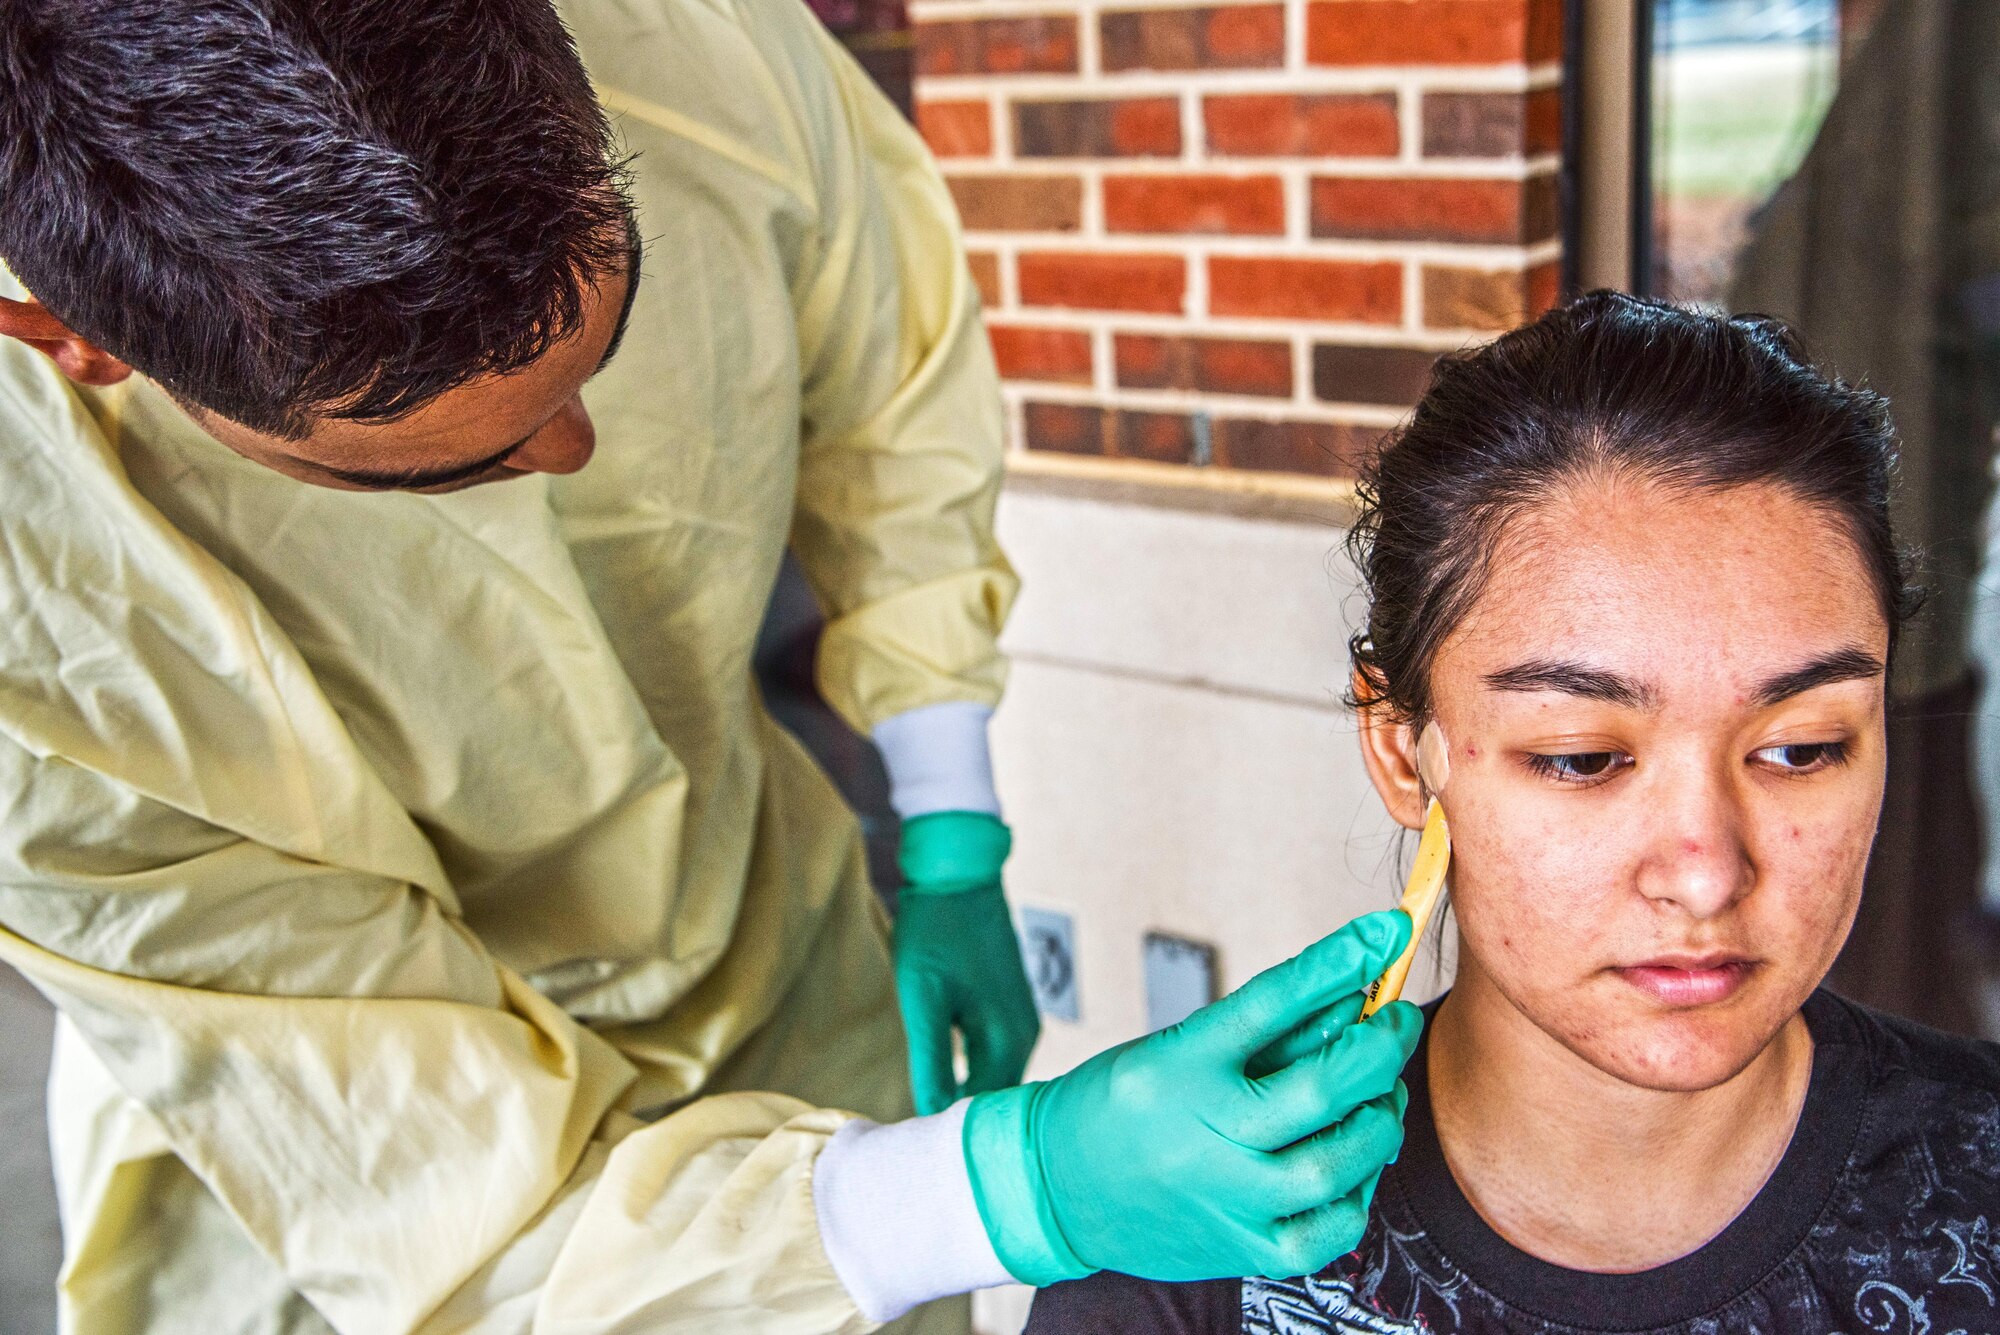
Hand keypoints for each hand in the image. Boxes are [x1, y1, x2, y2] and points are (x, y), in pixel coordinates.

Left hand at [893, 812, 1040, 1114]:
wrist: (959, 872)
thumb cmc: (937, 931)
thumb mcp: (924, 998)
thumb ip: (931, 1059)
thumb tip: (930, 1113)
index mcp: (1008, 1038)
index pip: (985, 1108)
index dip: (951, 1130)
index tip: (918, 1149)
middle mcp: (1025, 1034)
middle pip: (994, 1096)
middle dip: (961, 1117)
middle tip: (918, 1142)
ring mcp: (1021, 1019)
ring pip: (994, 1076)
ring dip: (965, 1094)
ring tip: (926, 1114)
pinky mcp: (1010, 1005)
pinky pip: (993, 1054)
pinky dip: (971, 1070)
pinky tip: (945, 1078)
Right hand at [961, 910, 1420, 1284]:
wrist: (1052, 1187)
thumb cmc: (1121, 1105)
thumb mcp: (1175, 1049)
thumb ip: (1264, 1034)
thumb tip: (1350, 995)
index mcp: (1177, 1066)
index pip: (1272, 1001)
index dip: (1338, 962)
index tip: (1387, 932)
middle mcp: (1200, 1134)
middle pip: (1319, 1089)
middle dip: (1379, 1047)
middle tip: (1394, 1021)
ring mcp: (1221, 1199)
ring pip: (1335, 1163)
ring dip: (1379, 1122)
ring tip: (1381, 1098)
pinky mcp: (1238, 1249)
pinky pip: (1328, 1230)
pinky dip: (1359, 1192)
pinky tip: (1355, 1164)